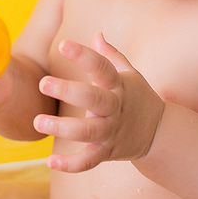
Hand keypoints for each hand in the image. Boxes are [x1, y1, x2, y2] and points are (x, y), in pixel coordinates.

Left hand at [32, 33, 164, 172]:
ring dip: (63, 128)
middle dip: (68, 91)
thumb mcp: (129, 74)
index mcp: (118, 85)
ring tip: (38, 121)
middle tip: (43, 83)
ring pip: (88, 132)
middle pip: (93, 99)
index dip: (84, 55)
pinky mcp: (107, 152)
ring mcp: (111, 131)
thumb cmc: (138, 98)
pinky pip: (89, 161)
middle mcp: (115, 108)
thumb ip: (111, 55)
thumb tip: (96, 34)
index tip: (64, 44)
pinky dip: (71, 164)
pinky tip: (50, 162)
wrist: (159, 133)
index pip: (102, 66)